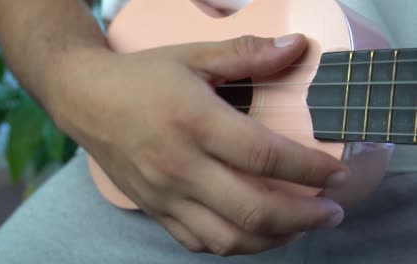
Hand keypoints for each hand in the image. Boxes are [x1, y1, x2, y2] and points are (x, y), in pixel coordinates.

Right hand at [53, 34, 348, 255]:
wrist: (86, 99)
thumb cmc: (140, 77)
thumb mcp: (192, 56)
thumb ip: (247, 54)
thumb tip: (296, 47)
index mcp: (194, 121)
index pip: (266, 156)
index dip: (311, 169)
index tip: (338, 175)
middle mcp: (179, 165)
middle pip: (254, 209)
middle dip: (305, 217)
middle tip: (332, 212)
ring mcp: (164, 194)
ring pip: (228, 238)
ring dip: (274, 239)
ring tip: (300, 227)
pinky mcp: (153, 208)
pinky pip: (198, 242)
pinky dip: (234, 244)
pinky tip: (252, 230)